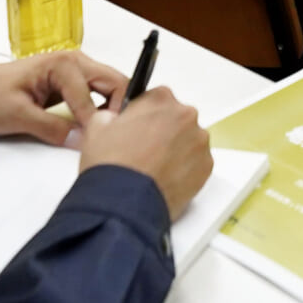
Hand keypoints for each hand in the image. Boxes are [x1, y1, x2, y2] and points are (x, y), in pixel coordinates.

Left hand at [0, 53, 129, 146]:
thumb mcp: (18, 116)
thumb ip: (52, 129)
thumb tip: (82, 142)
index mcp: (63, 64)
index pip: (93, 96)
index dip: (96, 123)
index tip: (98, 144)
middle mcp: (75, 61)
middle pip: (114, 82)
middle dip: (118, 108)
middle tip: (113, 136)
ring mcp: (75, 70)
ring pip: (109, 87)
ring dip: (112, 108)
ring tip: (106, 133)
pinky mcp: (71, 82)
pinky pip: (97, 93)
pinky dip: (102, 108)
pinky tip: (95, 126)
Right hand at [80, 86, 212, 219]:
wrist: (122, 204)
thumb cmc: (111, 166)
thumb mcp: (96, 128)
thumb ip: (111, 115)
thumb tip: (113, 120)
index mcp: (161, 99)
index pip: (156, 98)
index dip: (144, 116)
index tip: (138, 129)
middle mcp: (185, 116)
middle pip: (175, 119)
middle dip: (162, 133)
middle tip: (144, 152)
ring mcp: (199, 141)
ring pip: (188, 141)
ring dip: (175, 150)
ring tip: (153, 169)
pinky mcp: (206, 166)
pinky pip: (197, 163)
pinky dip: (185, 170)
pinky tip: (164, 179)